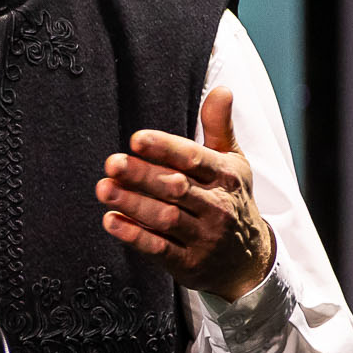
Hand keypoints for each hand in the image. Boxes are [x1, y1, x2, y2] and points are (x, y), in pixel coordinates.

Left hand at [95, 86, 275, 301]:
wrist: (248, 261)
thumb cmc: (232, 201)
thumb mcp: (233, 164)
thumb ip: (219, 128)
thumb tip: (222, 89)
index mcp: (225, 177)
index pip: (194, 158)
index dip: (165, 148)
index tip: (136, 139)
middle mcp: (217, 207)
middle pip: (176, 187)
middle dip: (142, 175)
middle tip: (112, 163)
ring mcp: (203, 237)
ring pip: (165, 218)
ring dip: (132, 204)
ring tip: (104, 189)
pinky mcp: (189, 263)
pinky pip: (160, 249)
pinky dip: (135, 236)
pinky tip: (112, 222)